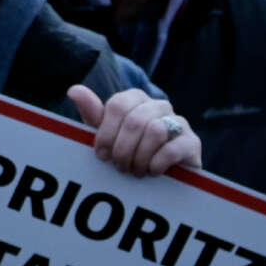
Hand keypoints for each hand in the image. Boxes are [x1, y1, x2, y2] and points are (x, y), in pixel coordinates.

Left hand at [68, 86, 200, 177]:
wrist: (163, 176)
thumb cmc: (130, 151)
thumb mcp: (107, 134)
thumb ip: (93, 113)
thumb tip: (73, 90)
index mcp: (135, 99)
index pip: (117, 105)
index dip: (106, 132)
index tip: (101, 155)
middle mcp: (158, 105)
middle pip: (135, 120)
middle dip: (122, 149)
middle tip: (119, 167)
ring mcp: (178, 122)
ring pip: (155, 131)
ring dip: (140, 157)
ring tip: (136, 171)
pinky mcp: (192, 142)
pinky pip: (173, 147)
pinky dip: (157, 163)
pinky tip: (152, 171)